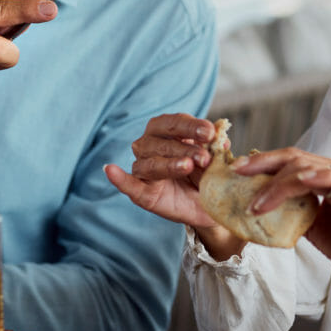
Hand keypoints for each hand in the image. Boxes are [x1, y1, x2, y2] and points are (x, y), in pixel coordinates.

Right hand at [104, 113, 219, 227]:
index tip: (210, 133)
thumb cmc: (209, 176)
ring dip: (169, 164)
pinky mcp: (142, 193)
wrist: (211, 207)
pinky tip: (110, 170)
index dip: (191, 126)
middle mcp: (150, 145)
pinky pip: (128, 185)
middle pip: (161, 142)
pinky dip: (119, 179)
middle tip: (205, 158)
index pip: (174, 122)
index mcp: (167, 131)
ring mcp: (144, 169)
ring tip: (187, 166)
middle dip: (185, 148)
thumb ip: (215, 148)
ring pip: (150, 163)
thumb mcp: (217, 161)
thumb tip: (220, 136)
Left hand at [234, 149, 330, 327]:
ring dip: (274, 183)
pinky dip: (308, 177)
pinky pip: (330, 178)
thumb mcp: (313, 226)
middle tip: (235, 173)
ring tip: (254, 203)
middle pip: (293, 157)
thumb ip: (293, 210)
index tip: (236, 171)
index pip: (290, 161)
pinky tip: (291, 183)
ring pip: (304, 167)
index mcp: (329, 176)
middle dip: (260, 164)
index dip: (262, 163)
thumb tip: (260, 206)